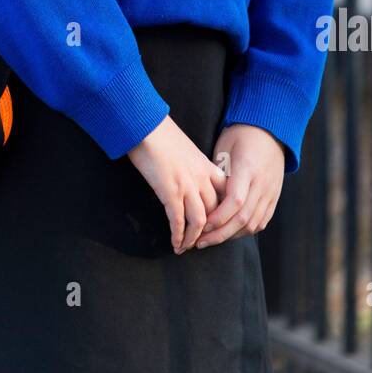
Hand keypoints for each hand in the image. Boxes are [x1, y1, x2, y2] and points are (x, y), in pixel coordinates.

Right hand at [127, 115, 226, 253]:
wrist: (145, 124)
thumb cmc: (160, 133)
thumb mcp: (185, 149)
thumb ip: (192, 165)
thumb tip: (189, 177)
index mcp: (206, 166)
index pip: (226, 195)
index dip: (223, 214)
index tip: (217, 225)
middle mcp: (201, 177)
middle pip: (215, 211)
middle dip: (210, 231)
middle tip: (201, 242)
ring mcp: (187, 185)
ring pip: (199, 221)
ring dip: (193, 238)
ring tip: (186, 247)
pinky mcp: (170, 191)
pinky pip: (178, 220)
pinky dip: (178, 235)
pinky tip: (174, 244)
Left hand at [195, 124, 284, 247]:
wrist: (270, 129)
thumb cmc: (241, 135)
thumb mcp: (224, 147)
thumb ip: (218, 174)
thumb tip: (205, 198)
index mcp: (248, 169)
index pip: (234, 201)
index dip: (218, 217)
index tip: (201, 225)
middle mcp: (262, 183)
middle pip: (243, 218)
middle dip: (220, 234)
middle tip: (200, 241)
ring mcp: (271, 192)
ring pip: (253, 223)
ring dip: (232, 235)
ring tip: (213, 239)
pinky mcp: (274, 197)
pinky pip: (262, 221)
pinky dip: (246, 230)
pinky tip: (231, 233)